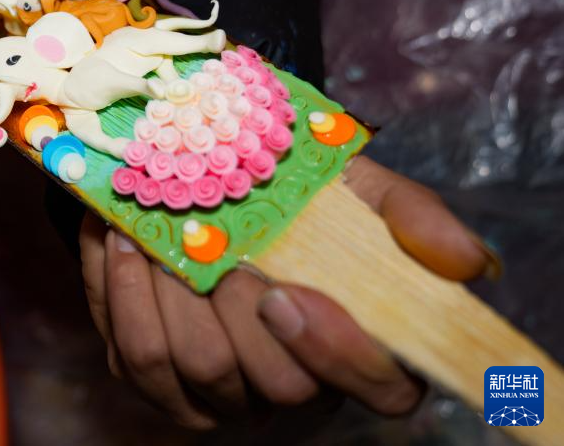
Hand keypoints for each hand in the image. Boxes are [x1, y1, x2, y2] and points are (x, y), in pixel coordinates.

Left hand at [80, 156, 498, 429]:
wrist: (222, 189)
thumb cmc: (305, 198)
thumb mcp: (364, 193)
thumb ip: (415, 220)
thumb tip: (469, 262)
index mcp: (360, 353)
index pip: (375, 387)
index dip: (332, 350)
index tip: (285, 291)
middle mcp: (293, 388)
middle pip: (265, 381)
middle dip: (230, 306)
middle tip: (210, 242)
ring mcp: (221, 393)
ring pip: (188, 370)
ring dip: (162, 296)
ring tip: (146, 235)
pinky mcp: (160, 381)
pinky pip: (132, 355)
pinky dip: (117, 294)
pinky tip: (113, 241)